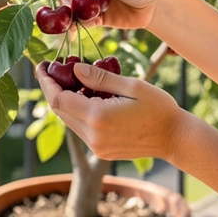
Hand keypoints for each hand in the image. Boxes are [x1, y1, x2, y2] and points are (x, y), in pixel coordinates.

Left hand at [34, 61, 187, 162]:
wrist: (175, 139)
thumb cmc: (159, 108)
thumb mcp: (132, 85)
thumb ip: (101, 78)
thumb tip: (74, 69)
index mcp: (97, 117)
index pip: (58, 99)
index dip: (46, 81)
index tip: (41, 65)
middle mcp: (92, 136)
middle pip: (59, 110)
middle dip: (51, 89)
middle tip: (51, 68)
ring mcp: (96, 147)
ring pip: (68, 120)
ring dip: (65, 100)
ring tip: (71, 79)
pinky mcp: (101, 151)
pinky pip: (80, 128)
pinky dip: (77, 111)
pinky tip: (86, 96)